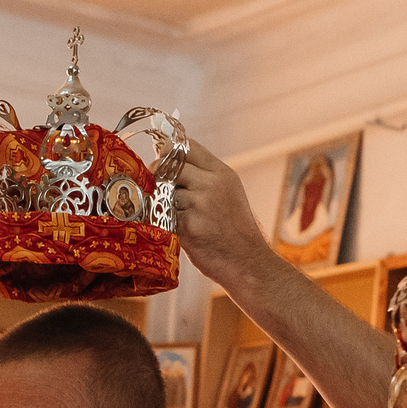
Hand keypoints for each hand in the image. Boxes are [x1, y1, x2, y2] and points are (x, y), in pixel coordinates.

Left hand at [172, 147, 279, 292]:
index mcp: (221, 173)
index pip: (186, 147)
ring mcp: (199, 205)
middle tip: (161, 191)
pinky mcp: (188, 226)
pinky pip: (164, 216)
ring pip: (164, 192)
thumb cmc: (234, 228)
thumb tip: (168, 159)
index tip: (161, 161)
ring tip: (181, 217)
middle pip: (170, 167)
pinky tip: (183, 231)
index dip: (167, 151)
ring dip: (164, 203)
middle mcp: (211, 184)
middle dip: (159, 177)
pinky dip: (167, 223)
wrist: (247, 261)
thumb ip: (203, 175)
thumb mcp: (228, 191)